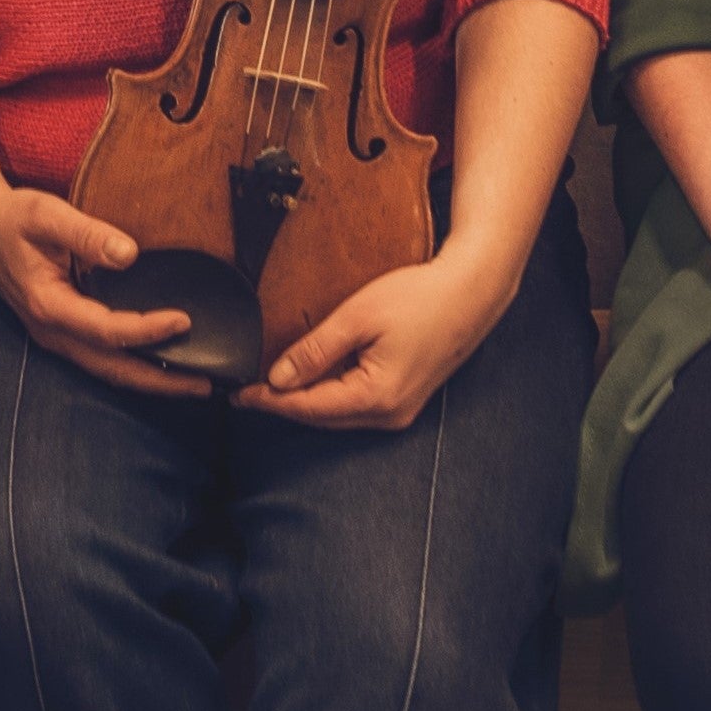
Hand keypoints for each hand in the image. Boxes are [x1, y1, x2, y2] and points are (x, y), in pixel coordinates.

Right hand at [0, 185, 208, 397]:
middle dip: (160, 380)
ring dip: (150, 379)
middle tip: (205, 384)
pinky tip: (161, 363)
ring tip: (192, 383)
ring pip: (108, 370)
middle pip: (112, 368)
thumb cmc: (13, 218)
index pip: (107, 331)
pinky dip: (133, 365)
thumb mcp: (46, 214)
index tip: (184, 320)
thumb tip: (129, 254)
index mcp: (48, 305)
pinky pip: (102, 358)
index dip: (148, 330)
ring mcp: (55, 336)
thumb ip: (86, 233)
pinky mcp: (62, 332)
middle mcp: (51, 331)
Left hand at [237, 248, 513, 430]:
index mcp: (376, 397)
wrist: (471, 292)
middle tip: (246, 392)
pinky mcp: (404, 401)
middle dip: (282, 405)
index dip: (269, 401)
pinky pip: (355, 407)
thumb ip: (315, 351)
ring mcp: (399, 412)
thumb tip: (278, 378)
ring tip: (269, 388)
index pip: (307, 407)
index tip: (239, 394)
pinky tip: (310, 382)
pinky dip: (328, 398)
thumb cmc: (421, 298)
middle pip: (320, 418)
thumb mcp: (357, 318)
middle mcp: (389, 414)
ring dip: (304, 403)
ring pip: (337, 416)